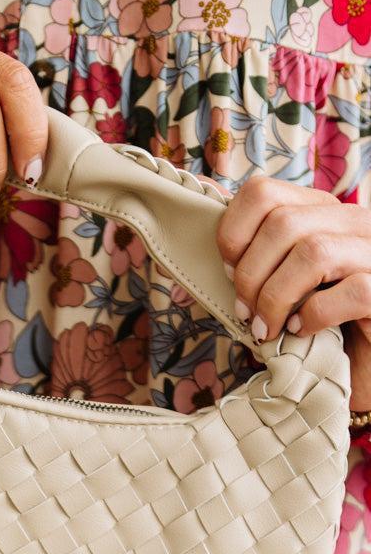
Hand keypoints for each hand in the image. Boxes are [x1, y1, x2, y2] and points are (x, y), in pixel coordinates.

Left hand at [213, 177, 370, 409]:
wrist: (362, 360)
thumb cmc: (316, 323)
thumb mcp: (281, 284)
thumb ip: (252, 259)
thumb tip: (198, 239)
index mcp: (320, 212)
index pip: (263, 193)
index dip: (232, 233)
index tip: (227, 271)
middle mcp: (352, 222)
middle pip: (283, 224)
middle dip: (250, 274)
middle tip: (245, 312)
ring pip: (312, 253)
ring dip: (275, 298)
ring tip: (266, 328)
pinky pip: (349, 291)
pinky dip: (313, 315)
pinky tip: (301, 330)